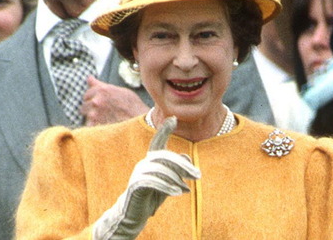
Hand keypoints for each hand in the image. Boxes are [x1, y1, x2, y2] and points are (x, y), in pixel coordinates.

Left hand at [82, 76, 149, 125]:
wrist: (141, 121)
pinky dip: (95, 127)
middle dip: (92, 108)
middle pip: (84, 105)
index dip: (94, 98)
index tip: (101, 103)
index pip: (87, 93)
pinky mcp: (95, 126)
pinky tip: (106, 125)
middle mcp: (96, 100)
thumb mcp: (120, 90)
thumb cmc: (133, 105)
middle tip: (104, 112)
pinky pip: (89, 126)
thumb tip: (89, 78)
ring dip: (93, 117)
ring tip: (106, 119)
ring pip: (86, 116)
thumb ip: (101, 85)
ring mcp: (94, 114)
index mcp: (102, 90)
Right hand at [92, 117, 201, 239]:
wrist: (134, 214)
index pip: (158, 142)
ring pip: (161, 169)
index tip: (174, 118)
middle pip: (165, 157)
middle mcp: (144, 163)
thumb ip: (177, 169)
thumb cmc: (153, 195)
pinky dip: (167, 186)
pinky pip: (152, 182)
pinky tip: (178, 193)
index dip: (165, 130)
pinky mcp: (135, 186)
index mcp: (152, 160)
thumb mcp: (170, 181)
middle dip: (183, 165)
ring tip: (187, 189)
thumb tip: (187, 158)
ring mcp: (138, 174)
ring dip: (177, 178)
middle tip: (198, 176)